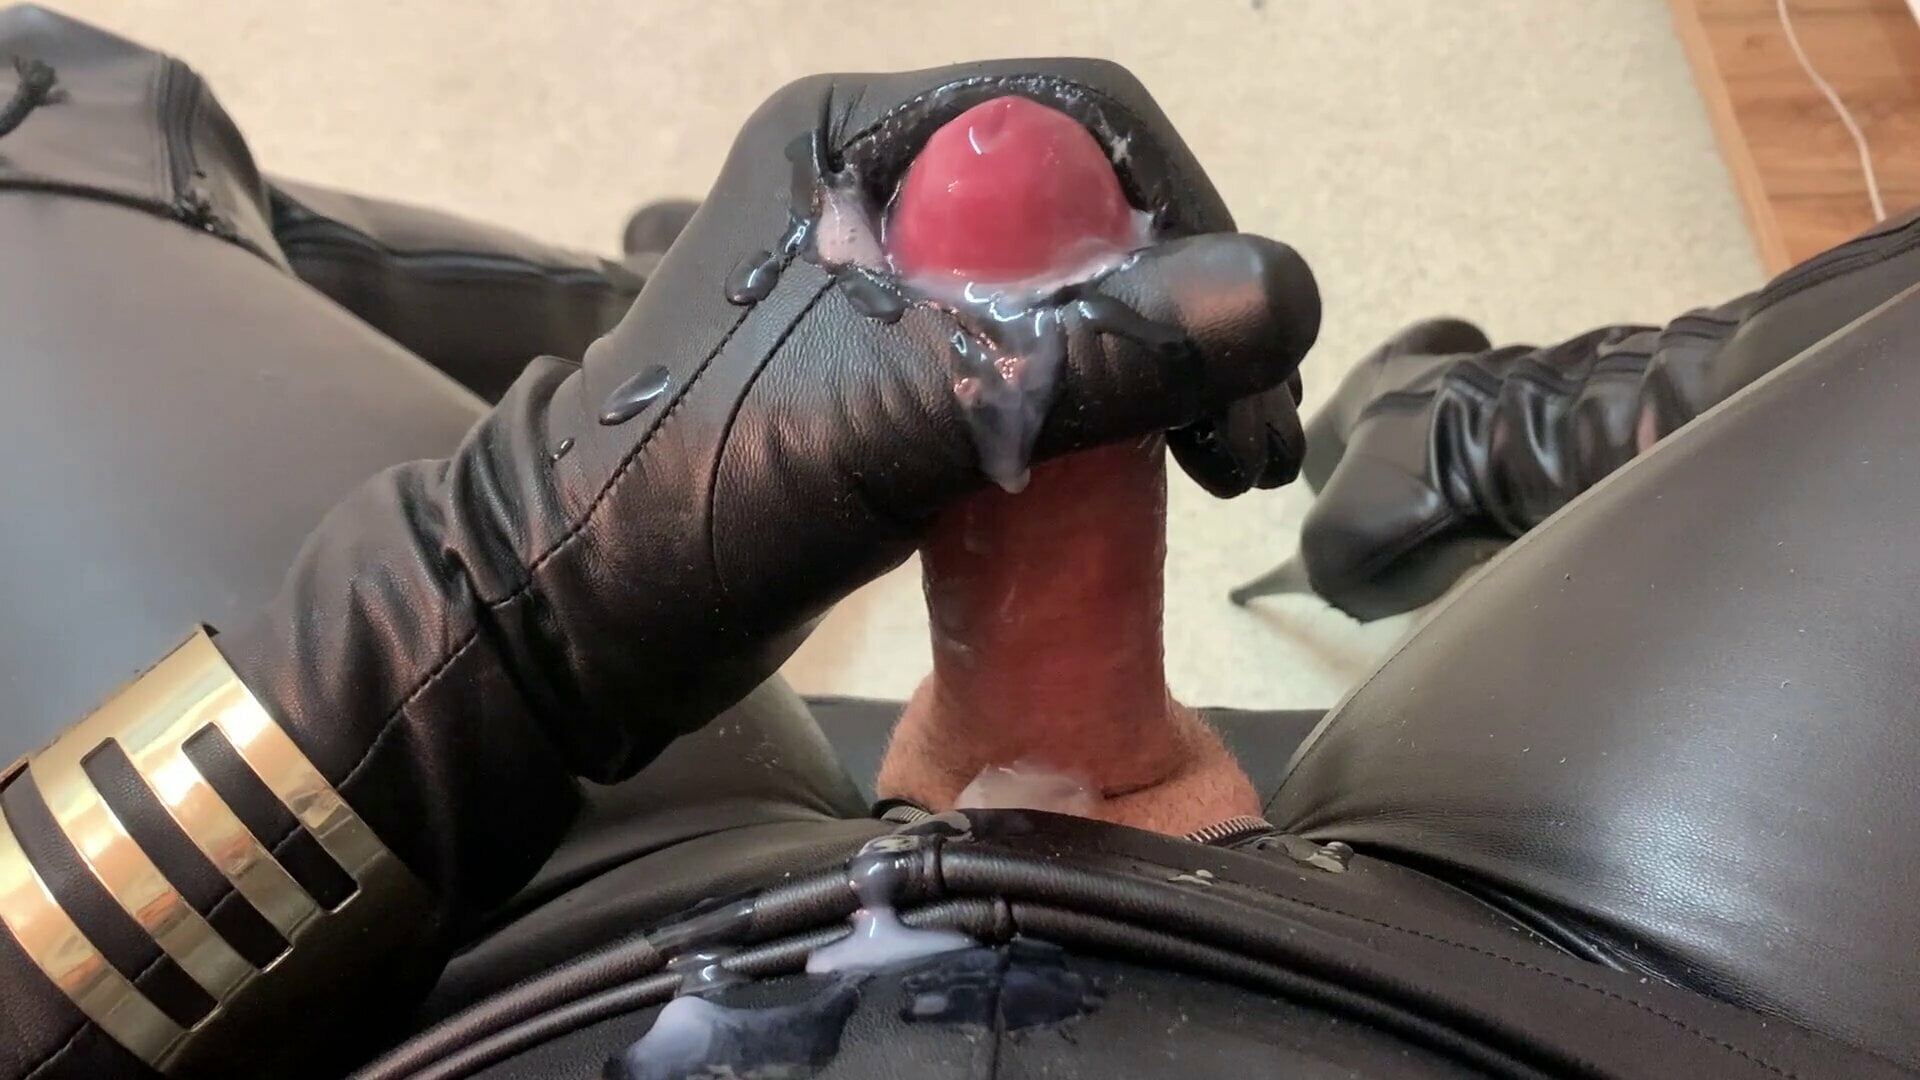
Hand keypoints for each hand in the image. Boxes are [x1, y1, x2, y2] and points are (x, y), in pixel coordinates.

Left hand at [554, 59, 1316, 766]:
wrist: (578, 619)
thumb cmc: (709, 497)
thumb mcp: (905, 416)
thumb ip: (1086, 353)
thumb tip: (1286, 291)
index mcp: (853, 142)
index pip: (1074, 123)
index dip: (1186, 221)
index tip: (1245, 350)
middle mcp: (874, 191)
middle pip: (1087, 212)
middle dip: (1188, 316)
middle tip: (1248, 446)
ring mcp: (883, 285)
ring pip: (1069, 293)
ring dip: (1161, 372)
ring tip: (1224, 473)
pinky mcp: (889, 373)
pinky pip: (1032, 363)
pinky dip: (1102, 413)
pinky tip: (1149, 477)